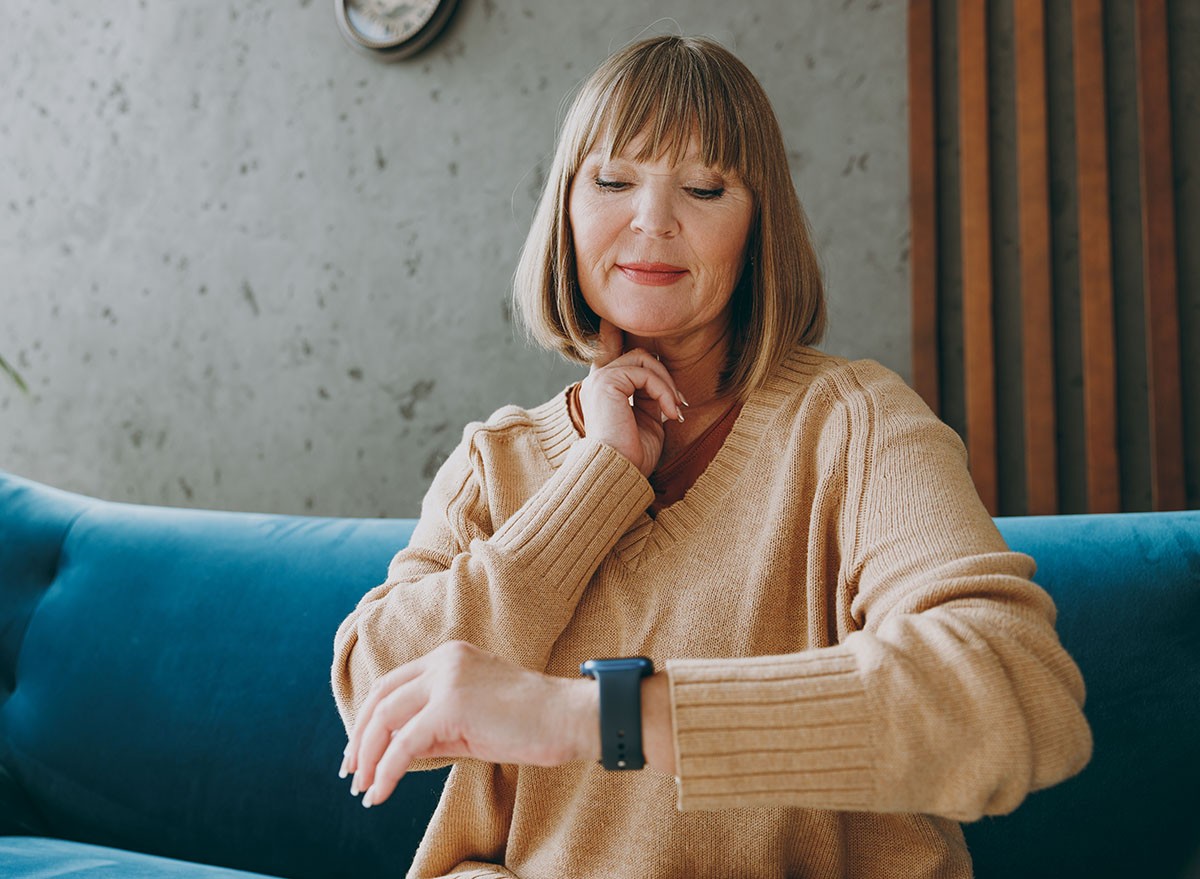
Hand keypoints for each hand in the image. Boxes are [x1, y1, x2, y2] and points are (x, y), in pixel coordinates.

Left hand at [340, 641, 597, 807]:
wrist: (568, 718)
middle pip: (381, 697)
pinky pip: (404, 743)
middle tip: (351, 774)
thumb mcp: (471, 720)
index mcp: (448, 657)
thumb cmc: (529, 723)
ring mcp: (447, 678)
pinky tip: (380, 793)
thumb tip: (398, 753)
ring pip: (386, 717)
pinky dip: (386, 770)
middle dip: (360, 739)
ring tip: (363, 788)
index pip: (392, 685)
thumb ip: (434, 727)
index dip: (370, 720)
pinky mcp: (452, 705)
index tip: (360, 753)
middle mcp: (443, 660)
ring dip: (367, 757)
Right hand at [577, 320, 684, 476]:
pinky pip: (645, 373)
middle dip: (663, 376)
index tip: (612, 319)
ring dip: (666, 384)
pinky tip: (669, 413)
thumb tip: (664, 385)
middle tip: (678, 405)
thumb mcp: (646, 421)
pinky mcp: (607, 382)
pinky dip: (663, 391)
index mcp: (604, 391)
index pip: (607, 351)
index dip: (611, 333)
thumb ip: (649, 397)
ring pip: (643, 359)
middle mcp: (597, 382)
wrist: (618, 473)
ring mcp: (600, 380)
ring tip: (674, 411)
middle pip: (637, 354)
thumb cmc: (632, 456)